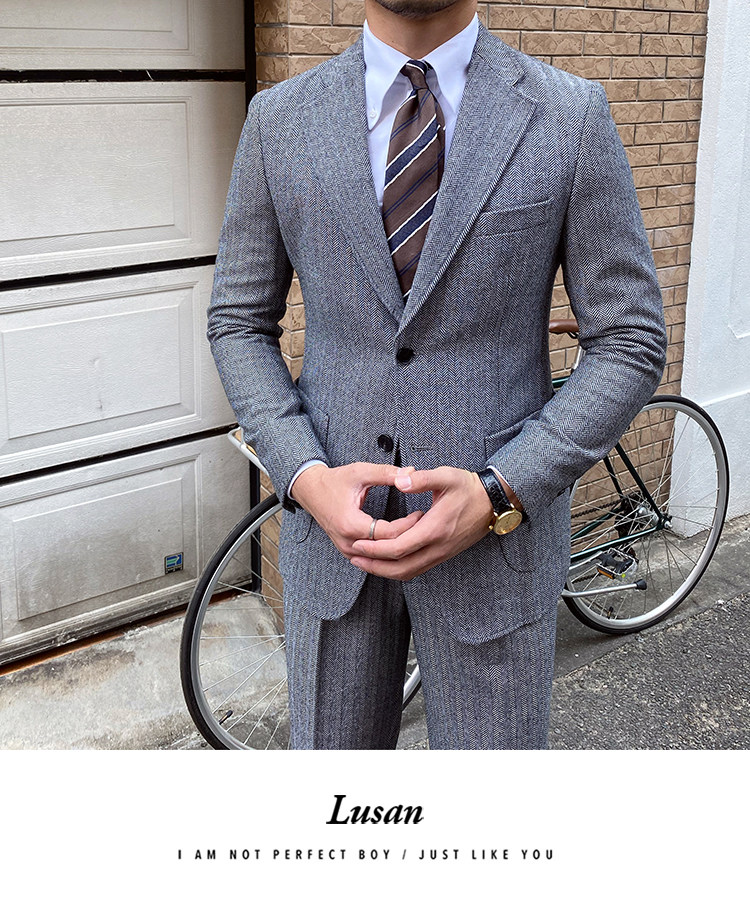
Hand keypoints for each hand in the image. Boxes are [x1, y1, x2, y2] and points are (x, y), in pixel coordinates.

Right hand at [290, 462, 423, 560]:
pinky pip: (373, 559)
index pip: (389, 534)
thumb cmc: (335, 481)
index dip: (409, 525)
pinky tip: (403, 542)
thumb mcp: (360, 472)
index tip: (421, 514)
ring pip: (381, 559)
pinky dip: (388, 552)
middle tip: (424, 524)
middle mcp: (348, 542)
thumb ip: (386, 473)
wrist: (311, 491)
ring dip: (399, 547)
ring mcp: (347, 550)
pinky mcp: (349, 551)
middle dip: (408, 538)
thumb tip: (411, 472)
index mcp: (351, 524)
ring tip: (416, 533)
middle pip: (387, 549)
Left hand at [349, 466, 493, 580]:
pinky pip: (417, 569)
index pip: (399, 548)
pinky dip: (398, 569)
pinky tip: (386, 561)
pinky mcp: (444, 554)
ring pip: (409, 572)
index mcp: (435, 529)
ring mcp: (442, 554)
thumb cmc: (468, 487)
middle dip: (374, 565)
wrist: (494, 502)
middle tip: (353, 557)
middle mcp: (438, 547)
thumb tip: (399, 480)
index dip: (375, 549)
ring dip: (385, 570)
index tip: (356, 543)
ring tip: (365, 561)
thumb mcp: (445, 476)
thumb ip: (421, 479)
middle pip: (401, 568)